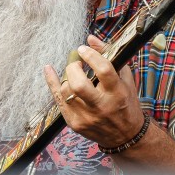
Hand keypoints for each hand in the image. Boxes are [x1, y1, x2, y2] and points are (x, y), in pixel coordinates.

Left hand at [44, 34, 145, 149]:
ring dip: (66, 76)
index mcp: (118, 93)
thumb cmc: (125, 102)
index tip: (83, 49)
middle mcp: (102, 106)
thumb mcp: (124, 79)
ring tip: (72, 71)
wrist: (125, 135)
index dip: (91, 55)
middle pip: (79, 84)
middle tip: (76, 63)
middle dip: (73, 67)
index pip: (103, 70)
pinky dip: (52, 83)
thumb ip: (109, 56)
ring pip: (67, 92)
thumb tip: (90, 39)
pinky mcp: (75, 124)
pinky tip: (48, 70)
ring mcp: (87, 117)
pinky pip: (58, 101)